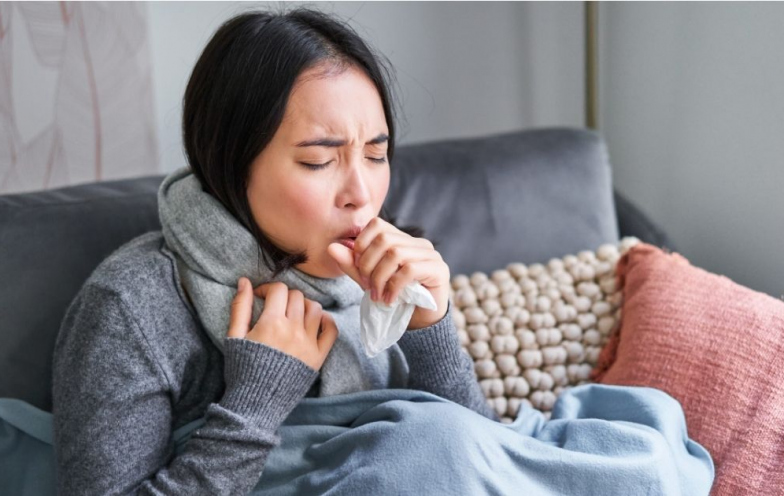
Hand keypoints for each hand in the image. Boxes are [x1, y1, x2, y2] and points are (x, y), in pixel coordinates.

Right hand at [227, 278, 338, 369]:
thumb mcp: (235, 337)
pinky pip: (331, 330)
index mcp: (271, 323)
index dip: (267, 289)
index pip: (279, 290)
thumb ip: (240, 307)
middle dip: (284, 297)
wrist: (255, 404)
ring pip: (315, 308)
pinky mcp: (319, 357)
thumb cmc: (242, 371)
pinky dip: (326, 321)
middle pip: (297, 296)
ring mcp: (309, 343)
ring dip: (304, 305)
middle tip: (275, 307)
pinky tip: (315, 322)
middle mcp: (293, 330)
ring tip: (293, 314)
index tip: (260, 297)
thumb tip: (245, 280)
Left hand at [326, 217, 449, 329]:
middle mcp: (418, 243)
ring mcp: (431, 254)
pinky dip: (394, 286)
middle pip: (384, 239)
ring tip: (377, 296)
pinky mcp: (439, 269)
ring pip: (396, 254)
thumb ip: (352, 264)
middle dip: (368, 264)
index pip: (377, 224)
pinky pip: (410, 270)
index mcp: (402, 239)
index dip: (362, 244)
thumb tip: (331, 247)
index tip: (358, 268)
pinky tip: (390, 300)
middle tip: (366, 286)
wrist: (420, 323)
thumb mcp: (368, 280)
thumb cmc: (395, 298)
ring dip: (380, 278)